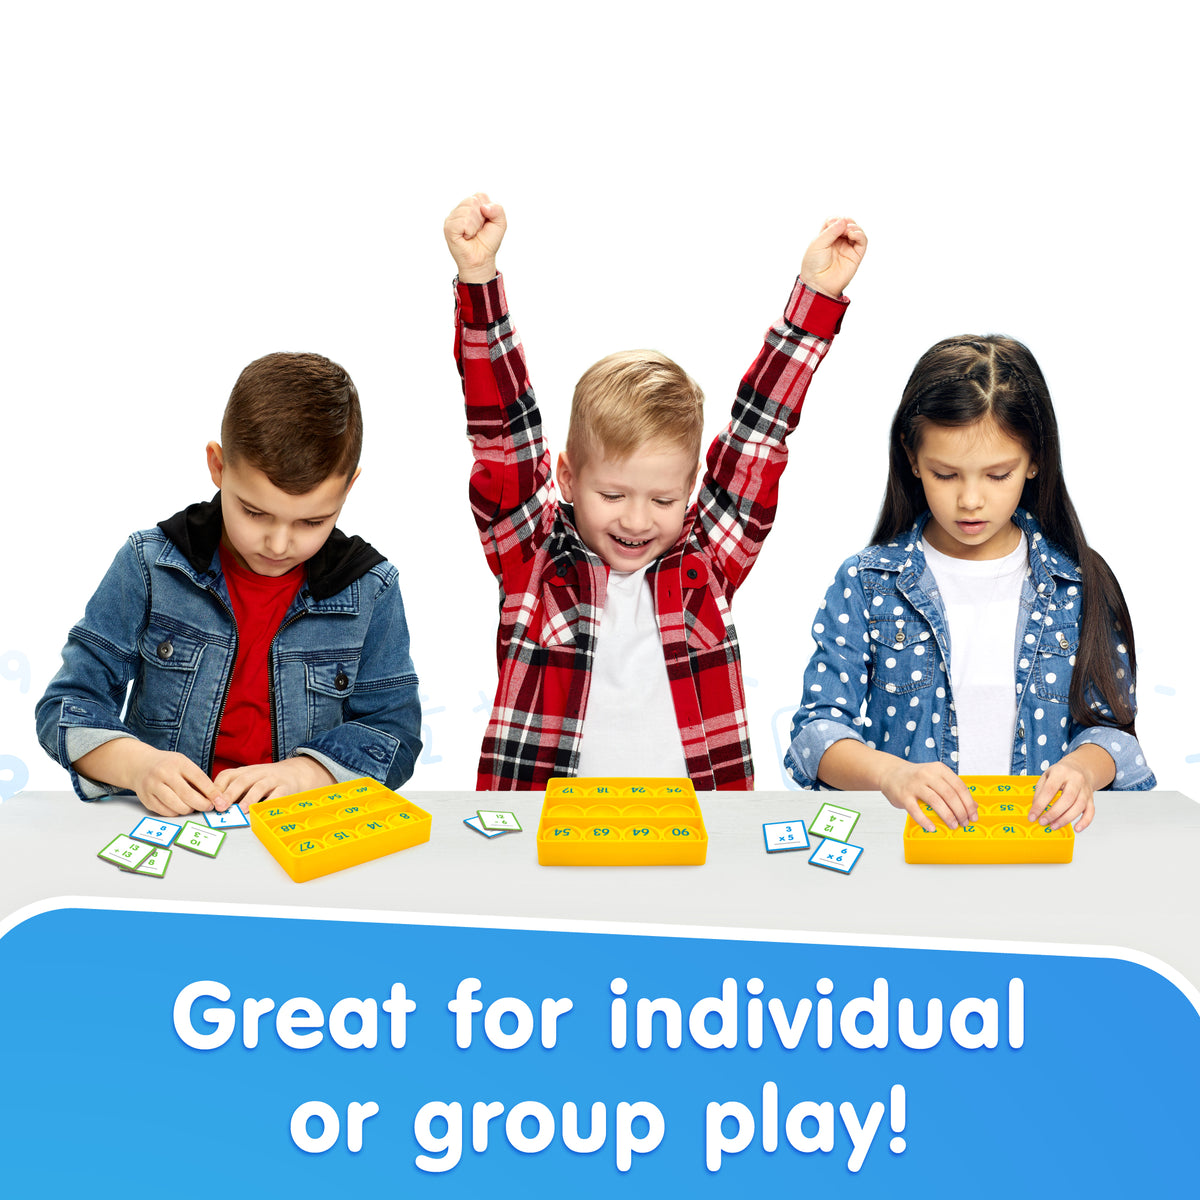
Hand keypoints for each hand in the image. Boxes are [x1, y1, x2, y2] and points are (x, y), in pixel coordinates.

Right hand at [74, 739, 221, 815]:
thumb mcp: (184, 763)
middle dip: (202, 804)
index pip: (199, 778)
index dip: (211, 792)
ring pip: (176, 806)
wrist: (140, 765)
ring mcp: (153, 786)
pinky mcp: (146, 799)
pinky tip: (179, 808)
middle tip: (208, 807)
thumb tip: (215, 797)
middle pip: (187, 795)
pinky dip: (175, 813)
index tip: (220, 800)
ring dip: (188, 810)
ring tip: (193, 807)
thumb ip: (197, 778)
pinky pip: (165, 812)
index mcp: (178, 763)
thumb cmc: (168, 765)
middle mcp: (164, 773)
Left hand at [213, 756, 335, 809]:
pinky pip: (278, 795)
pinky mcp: (286, 788)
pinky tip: (264, 811)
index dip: (217, 787)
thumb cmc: (267, 781)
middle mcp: (257, 773)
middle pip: (242, 780)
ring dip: (249, 798)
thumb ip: (234, 791)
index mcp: (245, 772)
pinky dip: (270, 803)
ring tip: (241, 809)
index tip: (209, 800)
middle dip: (229, 794)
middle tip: (221, 806)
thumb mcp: (250, 780)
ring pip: (259, 787)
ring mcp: (272, 779)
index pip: (227, 775)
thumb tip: (214, 807)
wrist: (296, 772)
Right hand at [444, 192, 506, 283]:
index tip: (485, 222)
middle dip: (481, 218)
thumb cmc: (488, 241)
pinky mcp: (448, 227)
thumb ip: (498, 209)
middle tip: (478, 230)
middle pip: (473, 201)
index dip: (487, 210)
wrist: (482, 259)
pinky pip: (462, 221)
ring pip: (468, 211)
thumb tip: (483, 207)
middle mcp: (460, 209)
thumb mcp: (500, 223)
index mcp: (470, 205)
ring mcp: (452, 218)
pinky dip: (469, 231)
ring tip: (472, 234)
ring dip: (475, 226)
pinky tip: (466, 237)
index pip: (480, 196)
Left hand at [800, 216, 866, 298]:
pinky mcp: (856, 256)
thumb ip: (831, 231)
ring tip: (848, 231)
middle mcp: (838, 242)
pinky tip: (852, 234)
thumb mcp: (818, 244)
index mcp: (827, 238)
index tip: (831, 223)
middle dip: (846, 222)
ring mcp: (848, 248)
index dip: (835, 220)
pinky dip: (860, 234)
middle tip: (841, 226)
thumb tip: (844, 221)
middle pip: (848, 224)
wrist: (817, 283)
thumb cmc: (813, 265)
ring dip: (854, 227)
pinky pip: (863, 241)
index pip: (835, 222)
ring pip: (857, 231)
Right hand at [878, 760, 975, 832]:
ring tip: (953, 825)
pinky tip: (932, 828)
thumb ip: (953, 789)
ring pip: (936, 802)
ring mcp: (914, 785)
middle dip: (960, 811)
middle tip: (964, 822)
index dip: (968, 803)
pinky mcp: (904, 796)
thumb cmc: (916, 778)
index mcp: (939, 769)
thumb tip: (973, 806)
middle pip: (950, 795)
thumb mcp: (936, 777)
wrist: (890, 773)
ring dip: (948, 816)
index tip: (973, 815)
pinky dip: (925, 821)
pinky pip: (916, 811)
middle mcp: (927, 774)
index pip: (959, 786)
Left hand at [1029, 750, 1108, 831]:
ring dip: (1065, 819)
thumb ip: (1040, 791)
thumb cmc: (1061, 773)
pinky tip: (1077, 828)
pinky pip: (1091, 811)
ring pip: (1079, 806)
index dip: (1040, 804)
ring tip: (1054, 825)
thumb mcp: (1046, 775)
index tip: (1033, 816)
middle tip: (1043, 822)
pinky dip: (1085, 822)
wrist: (1080, 767)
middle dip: (1053, 813)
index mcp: (1061, 772)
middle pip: (1067, 799)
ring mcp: (1085, 789)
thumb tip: (1035, 809)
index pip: (1050, 790)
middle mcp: (1076, 780)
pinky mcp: (1091, 798)